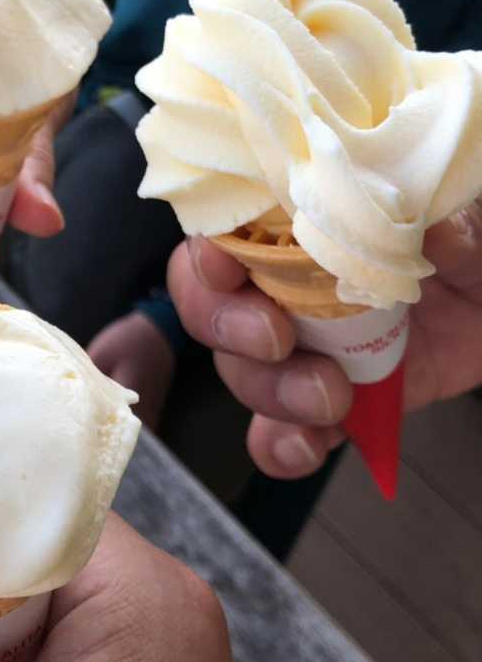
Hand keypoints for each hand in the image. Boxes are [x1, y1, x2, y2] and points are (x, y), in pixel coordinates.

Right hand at [167, 199, 481, 479]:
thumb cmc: (475, 243)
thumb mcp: (468, 215)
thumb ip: (443, 219)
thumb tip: (415, 222)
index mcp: (304, 218)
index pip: (225, 227)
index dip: (208, 249)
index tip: (224, 269)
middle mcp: (285, 281)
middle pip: (211, 305)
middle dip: (229, 326)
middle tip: (277, 341)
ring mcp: (303, 346)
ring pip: (242, 370)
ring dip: (270, 390)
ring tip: (329, 398)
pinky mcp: (329, 399)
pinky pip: (280, 429)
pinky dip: (284, 443)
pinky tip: (309, 446)